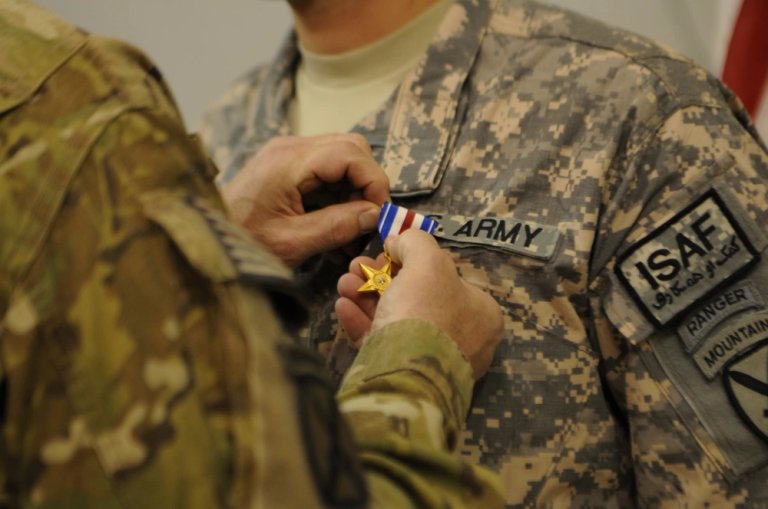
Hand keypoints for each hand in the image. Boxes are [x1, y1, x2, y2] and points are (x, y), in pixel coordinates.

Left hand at [221, 134, 389, 266]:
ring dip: (355, 193)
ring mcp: (288, 154)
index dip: (373, 182)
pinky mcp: (287, 167)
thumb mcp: (292, 242)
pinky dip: (339, 196)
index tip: (379, 215)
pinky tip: (336, 227)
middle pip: (352, 149)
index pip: (351, 154)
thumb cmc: (242, 242)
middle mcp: (290, 148)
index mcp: (289, 161)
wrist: (206, 239)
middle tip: (367, 222)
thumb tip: (376, 215)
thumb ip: (337, 227)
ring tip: (351, 232)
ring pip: (343, 159)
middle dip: (367, 185)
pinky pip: (327, 172)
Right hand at [335, 230, 503, 378]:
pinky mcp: (404, 375)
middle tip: (357, 267)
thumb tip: (398, 241)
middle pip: (417, 297)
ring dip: (365, 296)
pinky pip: (382, 342)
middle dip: (381, 278)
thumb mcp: (427, 261)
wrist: (405, 373)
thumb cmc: (426, 311)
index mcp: (481, 313)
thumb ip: (415, 242)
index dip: (415, 262)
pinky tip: (342, 306)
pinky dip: (361, 322)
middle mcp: (464, 339)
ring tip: (343, 283)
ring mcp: (432, 361)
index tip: (387, 254)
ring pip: (395, 319)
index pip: (449, 280)